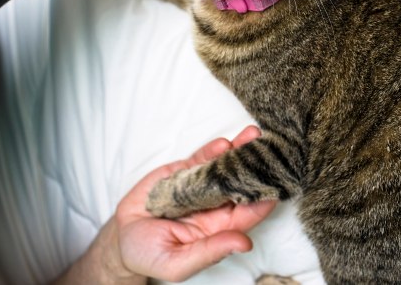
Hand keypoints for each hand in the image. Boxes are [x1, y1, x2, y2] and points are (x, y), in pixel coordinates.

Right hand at [54, 126, 275, 283]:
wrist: (121, 237)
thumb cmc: (150, 256)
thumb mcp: (177, 263)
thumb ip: (210, 253)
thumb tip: (245, 243)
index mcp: (220, 229)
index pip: (249, 213)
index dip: (264, 198)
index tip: (278, 184)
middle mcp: (216, 206)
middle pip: (243, 183)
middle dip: (258, 167)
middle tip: (273, 150)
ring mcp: (202, 186)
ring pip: (226, 167)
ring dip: (241, 151)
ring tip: (254, 135)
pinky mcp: (184, 171)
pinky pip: (203, 158)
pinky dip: (214, 150)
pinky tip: (225, 143)